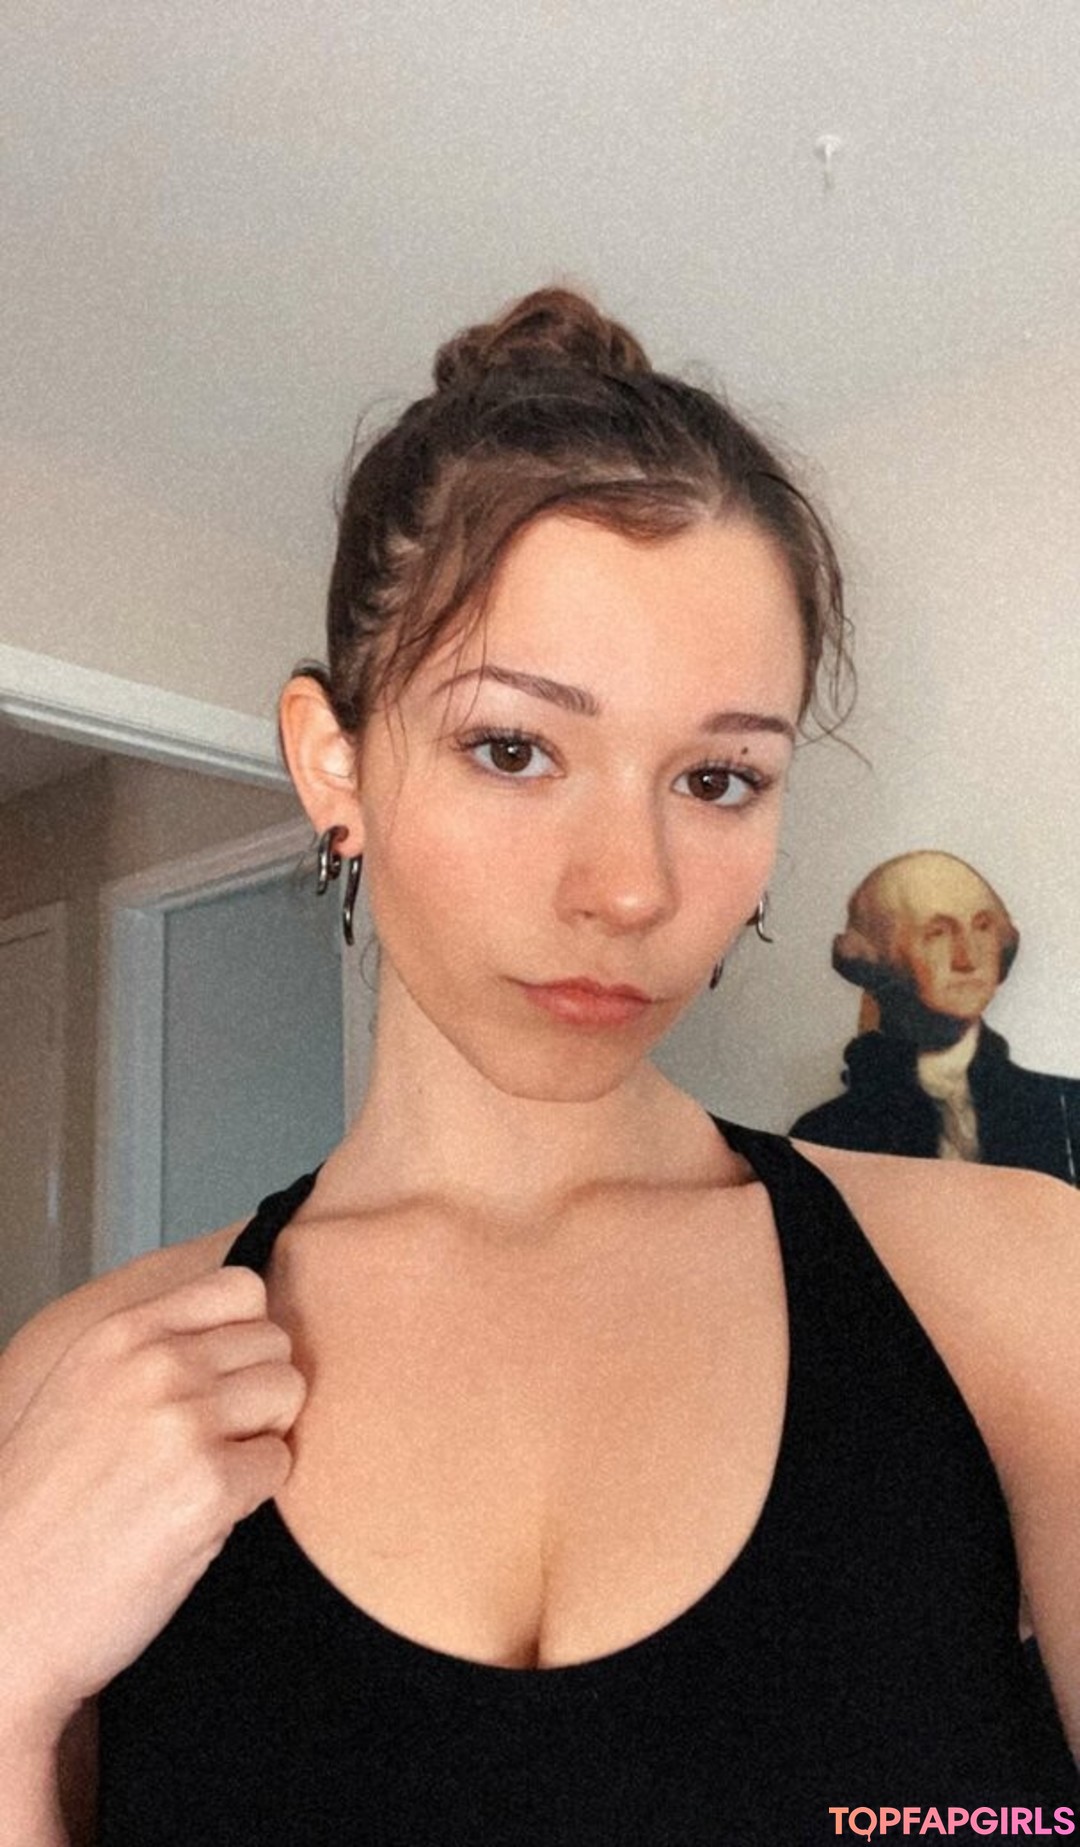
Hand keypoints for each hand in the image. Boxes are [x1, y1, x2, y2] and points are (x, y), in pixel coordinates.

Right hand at [0, 1267, 305, 1744]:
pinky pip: (282, 1463)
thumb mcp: (79, 1390)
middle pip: (274, 1341)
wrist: (9, 1608)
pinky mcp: (211, 1485)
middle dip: (258, 1391)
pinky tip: (201, 1515)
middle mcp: (154, 1364)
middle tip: (214, 1440)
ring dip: (262, 1437)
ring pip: (288, 1393)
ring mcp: (184, 1420)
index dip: (246, 1336)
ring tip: (208, 1474)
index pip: (240, 1286)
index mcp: (119, 1333)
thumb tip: (238, 1329)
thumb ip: (151, 1351)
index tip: (224, 1377)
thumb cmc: (45, 1510)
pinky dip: (255, 1493)